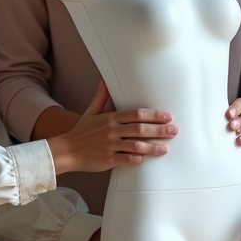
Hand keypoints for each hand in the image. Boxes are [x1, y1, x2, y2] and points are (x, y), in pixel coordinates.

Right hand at [47, 81, 176, 174]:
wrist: (66, 150)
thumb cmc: (81, 132)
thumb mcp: (91, 111)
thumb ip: (101, 97)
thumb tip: (104, 80)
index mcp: (110, 118)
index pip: (136, 114)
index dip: (154, 115)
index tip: (167, 116)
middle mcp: (112, 131)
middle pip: (140, 129)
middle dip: (159, 130)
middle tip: (174, 131)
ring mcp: (110, 146)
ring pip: (136, 145)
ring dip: (152, 147)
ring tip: (165, 149)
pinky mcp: (108, 160)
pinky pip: (126, 159)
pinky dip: (137, 159)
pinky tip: (146, 158)